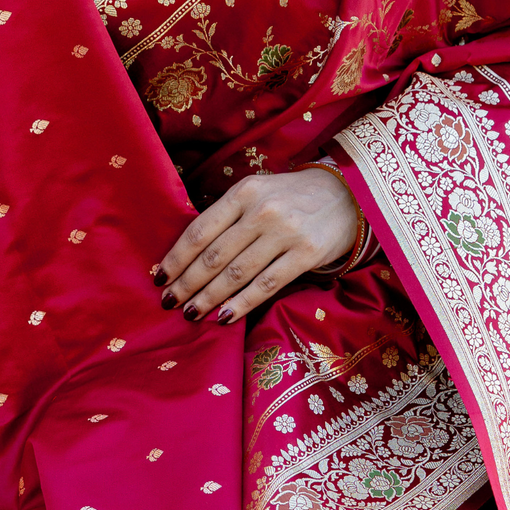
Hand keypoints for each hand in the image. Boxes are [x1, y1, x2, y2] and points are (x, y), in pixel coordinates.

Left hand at [154, 167, 359, 324]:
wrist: (349, 194)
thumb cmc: (293, 198)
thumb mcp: (258, 193)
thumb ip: (228, 216)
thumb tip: (188, 254)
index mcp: (244, 192)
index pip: (200, 230)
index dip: (176, 258)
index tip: (160, 278)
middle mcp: (262, 211)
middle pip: (214, 256)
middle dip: (187, 283)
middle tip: (168, 303)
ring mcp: (285, 233)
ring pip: (236, 274)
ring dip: (208, 298)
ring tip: (190, 314)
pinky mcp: (306, 254)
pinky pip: (266, 285)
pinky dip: (241, 304)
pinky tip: (223, 317)